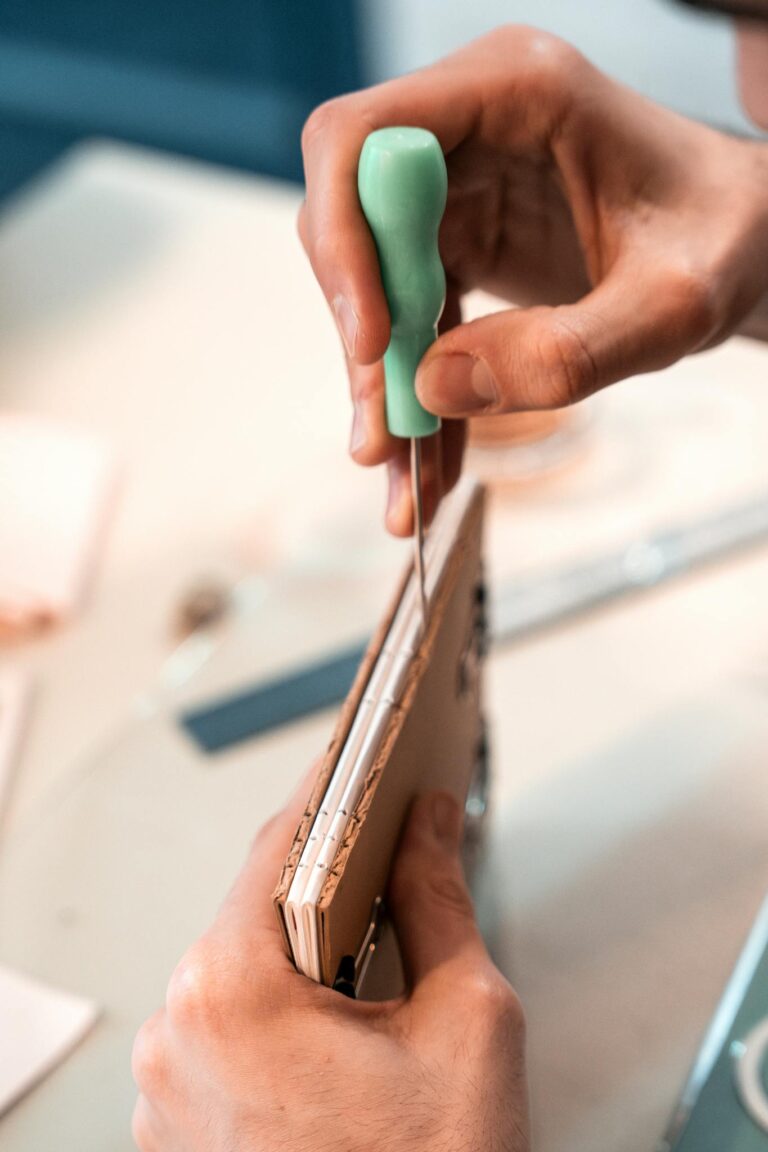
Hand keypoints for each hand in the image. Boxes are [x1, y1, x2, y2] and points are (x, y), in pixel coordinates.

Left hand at [131, 786, 528, 1151]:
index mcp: (231, 994)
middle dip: (328, 878)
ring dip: (303, 945)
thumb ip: (439, 899)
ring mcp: (168, 1086)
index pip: (285, 842)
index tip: (366, 757)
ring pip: (241, 966)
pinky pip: (225, 1026)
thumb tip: (430, 824)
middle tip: (389, 853)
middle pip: (259, 905)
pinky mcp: (177, 1125)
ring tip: (373, 945)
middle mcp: (176, 1033)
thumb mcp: (468, 1022)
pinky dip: (278, 1005)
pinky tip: (336, 1016)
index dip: (337, 791)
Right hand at [299, 24, 767, 534]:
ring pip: (373, 287)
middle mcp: (468, 127)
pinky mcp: (461, 240)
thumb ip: (567, 352)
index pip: (364, 140)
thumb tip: (434, 389)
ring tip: (404, 486)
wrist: (746, 244)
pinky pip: (412, 321)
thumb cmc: (727, 241)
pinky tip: (429, 463)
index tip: (376, 344)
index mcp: (514, 90)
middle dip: (364, 341)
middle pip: (352, 224)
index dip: (346, 242)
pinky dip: (418, 394)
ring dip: (383, 388)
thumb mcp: (672, 307)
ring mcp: (459, 185)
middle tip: (383, 442)